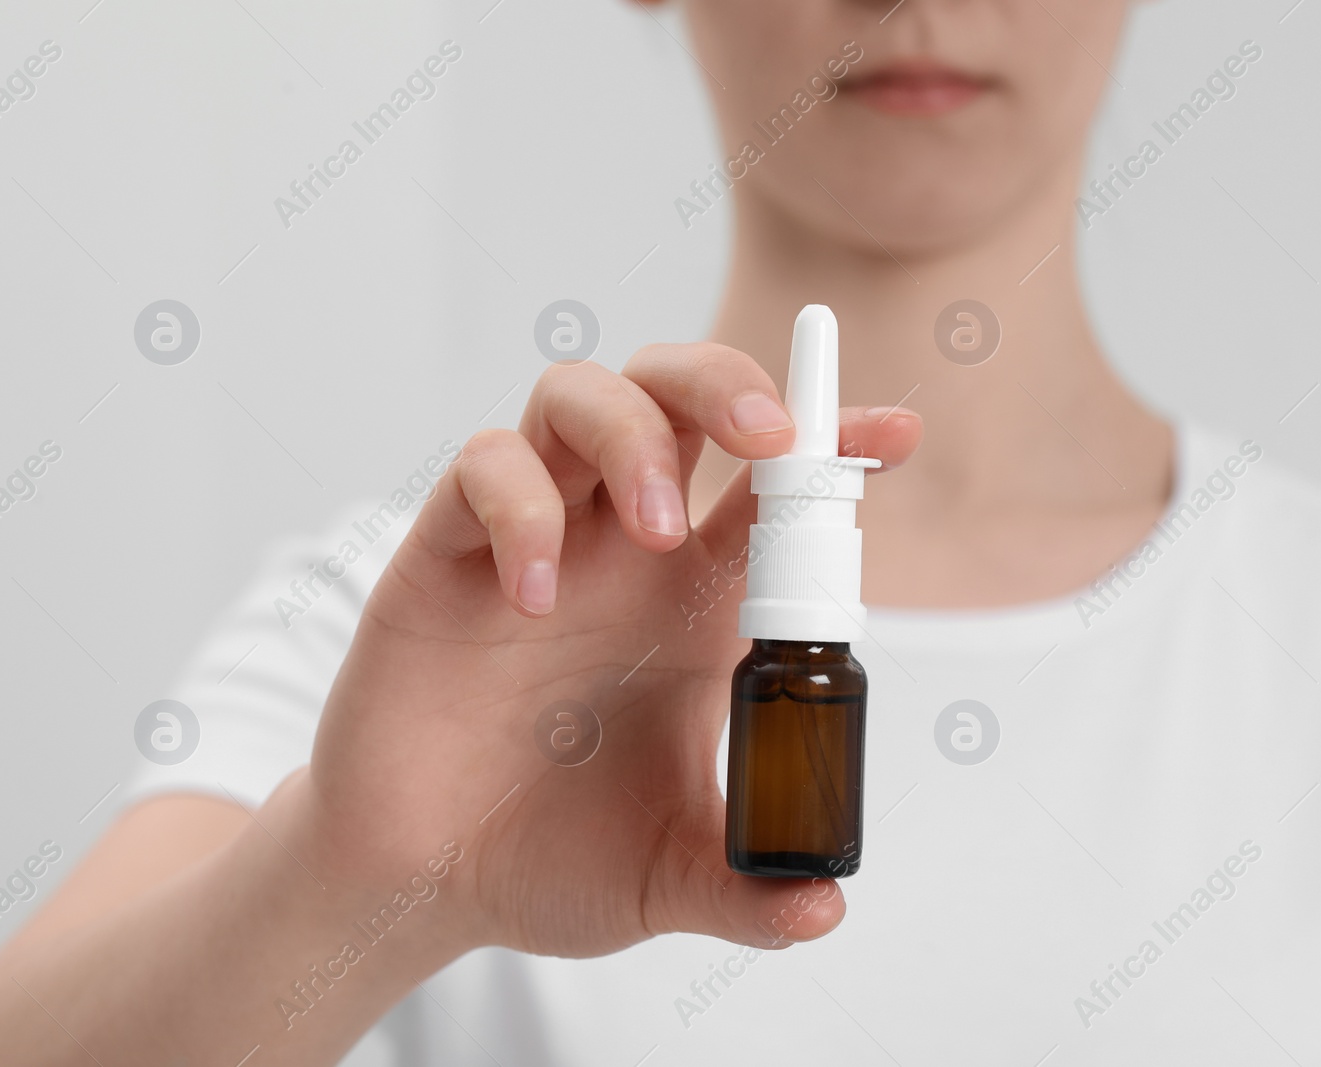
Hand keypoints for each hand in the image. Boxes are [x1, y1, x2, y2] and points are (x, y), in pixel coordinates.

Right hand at [299, 343, 921, 959]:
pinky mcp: (447, 553)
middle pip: (679, 392)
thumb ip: (746, 893)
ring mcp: (538, 539)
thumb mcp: (667, 876)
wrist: (423, 881)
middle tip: (770, 439)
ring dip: (633, 432)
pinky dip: (520, 509)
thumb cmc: (548, 856)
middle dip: (730, 384)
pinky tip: (533, 597)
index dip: (836, 447)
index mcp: (695, 603)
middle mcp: (622, 549)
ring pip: (580, 395)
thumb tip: (827, 912)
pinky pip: (482, 471)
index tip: (897, 435)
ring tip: (655, 525)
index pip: (775, 493)